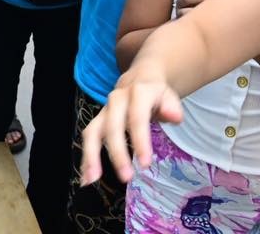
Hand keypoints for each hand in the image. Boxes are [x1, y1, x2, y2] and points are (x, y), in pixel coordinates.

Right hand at [78, 61, 184, 184]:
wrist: (139, 79)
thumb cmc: (155, 94)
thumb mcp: (168, 96)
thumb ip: (172, 106)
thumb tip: (174, 116)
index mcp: (137, 93)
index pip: (137, 118)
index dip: (140, 141)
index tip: (145, 164)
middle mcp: (116, 100)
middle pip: (112, 127)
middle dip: (117, 153)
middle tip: (126, 177)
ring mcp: (104, 111)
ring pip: (92, 131)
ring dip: (91, 156)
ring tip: (92, 179)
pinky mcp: (97, 121)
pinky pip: (88, 138)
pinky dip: (85, 158)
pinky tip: (86, 177)